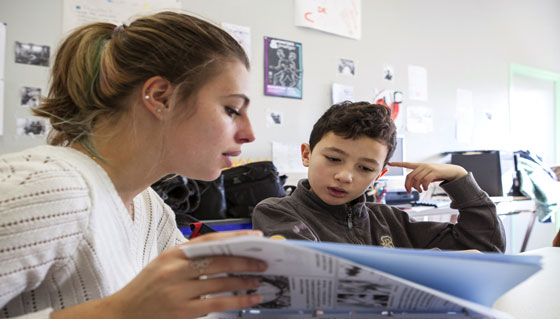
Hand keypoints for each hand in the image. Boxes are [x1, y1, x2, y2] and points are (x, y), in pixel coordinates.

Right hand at [52, 230, 266, 318]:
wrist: (122, 314)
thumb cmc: (147, 289)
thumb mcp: (165, 265)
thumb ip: (191, 259)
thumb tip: (227, 254)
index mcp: (173, 254)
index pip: (210, 240)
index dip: (235, 238)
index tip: (255, 238)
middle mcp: (175, 269)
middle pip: (219, 260)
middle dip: (245, 261)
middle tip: (263, 262)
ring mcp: (178, 291)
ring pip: (221, 282)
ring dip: (244, 281)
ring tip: (259, 281)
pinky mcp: (182, 311)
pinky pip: (217, 303)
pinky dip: (237, 301)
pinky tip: (250, 299)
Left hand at [389, 162, 467, 193]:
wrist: (452, 171)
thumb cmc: (438, 174)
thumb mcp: (427, 175)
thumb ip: (419, 178)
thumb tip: (412, 186)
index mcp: (420, 165)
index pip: (407, 164)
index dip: (398, 164)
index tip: (389, 163)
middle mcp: (423, 165)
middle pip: (410, 176)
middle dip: (407, 185)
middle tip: (409, 191)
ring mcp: (428, 168)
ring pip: (417, 179)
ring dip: (417, 187)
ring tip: (420, 191)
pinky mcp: (434, 172)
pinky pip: (425, 181)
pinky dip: (423, 187)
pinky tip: (425, 189)